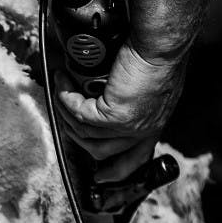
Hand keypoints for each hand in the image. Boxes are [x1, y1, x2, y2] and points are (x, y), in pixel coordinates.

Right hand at [54, 40, 187, 181]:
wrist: (159, 44)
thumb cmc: (157, 54)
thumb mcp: (149, 82)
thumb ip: (133, 98)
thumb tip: (105, 97)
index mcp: (154, 125)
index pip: (135, 159)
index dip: (116, 172)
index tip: (100, 178)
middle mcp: (142, 131)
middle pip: (101, 151)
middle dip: (76, 138)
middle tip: (63, 120)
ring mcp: (128, 127)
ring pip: (85, 132)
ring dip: (68, 113)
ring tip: (62, 91)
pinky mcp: (115, 117)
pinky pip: (81, 115)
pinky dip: (67, 100)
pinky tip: (64, 84)